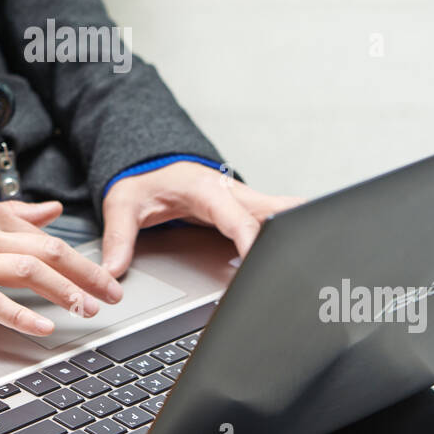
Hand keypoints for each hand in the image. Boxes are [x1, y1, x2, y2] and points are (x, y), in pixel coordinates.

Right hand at [0, 196, 122, 336]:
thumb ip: (17, 214)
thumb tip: (54, 211)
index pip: (48, 237)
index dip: (83, 259)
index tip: (105, 279)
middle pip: (46, 252)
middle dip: (85, 274)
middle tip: (111, 295)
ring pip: (26, 272)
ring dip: (62, 291)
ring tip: (86, 309)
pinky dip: (22, 315)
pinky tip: (44, 326)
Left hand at [101, 162, 304, 275]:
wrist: (153, 163)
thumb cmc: (143, 180)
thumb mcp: (123, 204)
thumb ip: (119, 238)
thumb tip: (113, 270)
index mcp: (206, 191)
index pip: (238, 219)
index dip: (252, 242)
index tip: (261, 263)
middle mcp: (232, 193)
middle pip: (276, 211)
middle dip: (295, 230)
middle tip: (314, 258)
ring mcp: (244, 200)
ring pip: (284, 211)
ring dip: (300, 228)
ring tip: (320, 258)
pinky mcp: (248, 209)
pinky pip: (277, 218)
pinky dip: (291, 231)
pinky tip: (304, 252)